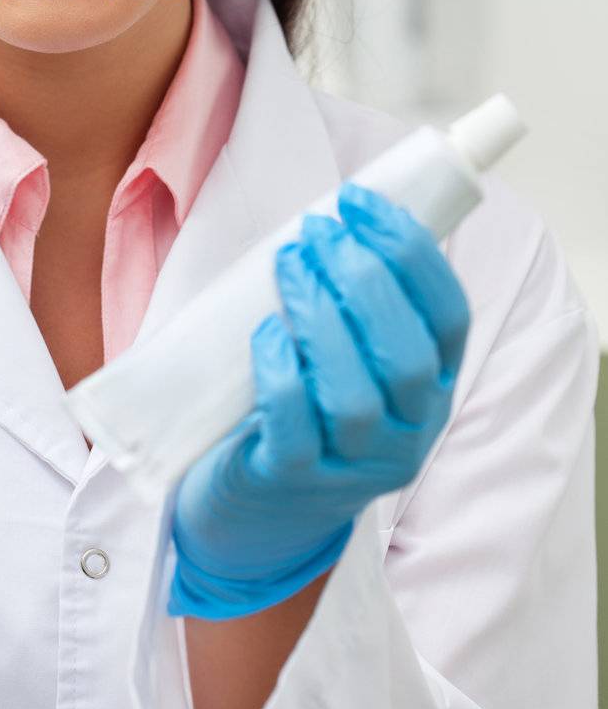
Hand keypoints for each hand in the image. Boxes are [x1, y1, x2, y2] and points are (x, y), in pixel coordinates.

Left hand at [167, 180, 471, 618]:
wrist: (259, 507)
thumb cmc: (306, 400)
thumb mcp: (352, 352)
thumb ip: (358, 296)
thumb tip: (341, 210)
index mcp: (435, 384)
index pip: (449, 314)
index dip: (410, 251)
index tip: (359, 200)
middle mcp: (408, 430)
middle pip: (406, 355)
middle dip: (363, 280)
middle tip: (316, 231)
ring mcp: (354, 463)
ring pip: (354, 396)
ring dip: (320, 318)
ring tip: (288, 264)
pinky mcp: (294, 480)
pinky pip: (295, 428)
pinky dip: (282, 371)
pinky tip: (267, 331)